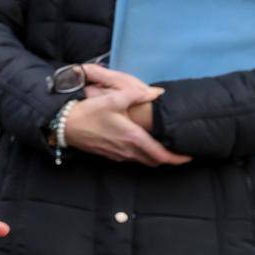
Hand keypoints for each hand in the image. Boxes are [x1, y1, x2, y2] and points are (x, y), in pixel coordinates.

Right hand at [67, 64, 188, 165]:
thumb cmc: (89, 112)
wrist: (66, 126)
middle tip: (178, 149)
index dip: (178, 158)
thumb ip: (135, 95)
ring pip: (143, 160)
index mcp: (133, 138)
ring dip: (154, 155)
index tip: (189, 156)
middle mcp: (128, 151)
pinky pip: (132, 157)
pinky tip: (139, 142)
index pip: (162, 156)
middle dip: (168, 157)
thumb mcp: (112, 99)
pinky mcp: (111, 155)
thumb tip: (156, 93)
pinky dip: (141, 154)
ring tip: (162, 145)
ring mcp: (119, 155)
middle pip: (155, 161)